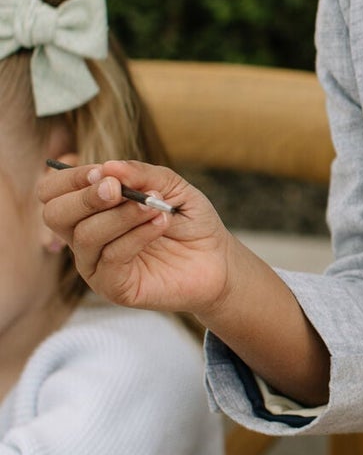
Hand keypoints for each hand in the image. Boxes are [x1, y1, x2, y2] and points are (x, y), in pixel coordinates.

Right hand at [38, 159, 234, 318]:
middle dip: (85, 197)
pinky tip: (160, 223)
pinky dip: (137, 235)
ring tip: (156, 206)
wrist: (217, 259)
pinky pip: (111, 258)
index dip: (71, 179)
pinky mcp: (113, 287)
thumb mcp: (169, 186)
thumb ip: (140, 174)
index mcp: (89, 210)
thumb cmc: (188, 220)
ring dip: (122, 215)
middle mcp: (84, 237)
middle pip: (54, 214)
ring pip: (85, 235)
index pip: (52, 192)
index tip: (104, 172)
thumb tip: (108, 167)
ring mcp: (96, 265)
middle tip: (117, 189)